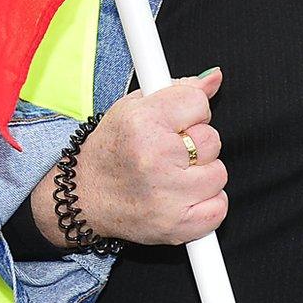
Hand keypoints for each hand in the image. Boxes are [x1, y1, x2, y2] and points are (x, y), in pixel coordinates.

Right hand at [37, 68, 227, 246]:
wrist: (83, 197)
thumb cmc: (109, 151)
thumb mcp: (131, 108)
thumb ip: (175, 90)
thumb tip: (215, 77)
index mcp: (141, 123)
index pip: (198, 102)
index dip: (190, 112)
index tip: (177, 122)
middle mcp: (155, 158)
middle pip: (212, 139)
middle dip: (196, 144)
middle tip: (170, 152)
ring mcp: (167, 196)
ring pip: (218, 174)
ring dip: (202, 174)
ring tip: (173, 175)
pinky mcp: (178, 225)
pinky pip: (219, 207)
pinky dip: (206, 203)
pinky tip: (181, 197)